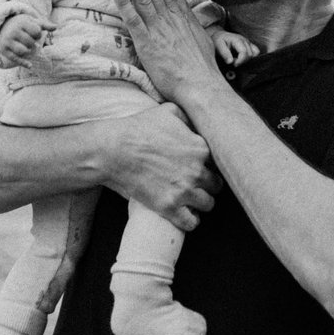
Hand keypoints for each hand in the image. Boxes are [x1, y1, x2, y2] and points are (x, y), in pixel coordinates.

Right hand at [0, 14, 45, 66]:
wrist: (3, 27)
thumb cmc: (23, 25)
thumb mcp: (32, 22)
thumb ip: (44, 25)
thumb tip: (56, 27)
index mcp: (21, 23)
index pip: (36, 32)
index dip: (38, 34)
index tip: (35, 33)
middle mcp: (13, 31)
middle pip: (30, 42)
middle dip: (33, 43)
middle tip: (31, 42)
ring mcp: (7, 41)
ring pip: (23, 51)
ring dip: (28, 52)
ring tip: (28, 49)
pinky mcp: (4, 50)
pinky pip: (15, 59)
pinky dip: (23, 63)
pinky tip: (30, 66)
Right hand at [99, 103, 221, 232]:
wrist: (114, 150)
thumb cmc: (138, 128)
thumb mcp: (167, 111)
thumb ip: (187, 116)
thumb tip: (195, 121)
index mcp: (200, 148)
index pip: (219, 162)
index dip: (210, 165)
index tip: (202, 167)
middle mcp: (197, 170)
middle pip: (216, 185)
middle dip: (208, 185)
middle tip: (197, 185)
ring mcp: (184, 190)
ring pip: (208, 204)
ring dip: (201, 203)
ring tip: (191, 201)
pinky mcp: (168, 207)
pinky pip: (191, 223)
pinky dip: (190, 221)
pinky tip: (184, 214)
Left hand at [115, 0, 222, 105]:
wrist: (201, 84)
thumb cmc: (202, 67)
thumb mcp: (201, 38)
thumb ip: (191, 24)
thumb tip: (188, 18)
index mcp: (182, 14)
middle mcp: (170, 16)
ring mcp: (158, 28)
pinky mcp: (147, 43)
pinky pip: (134, 19)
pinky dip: (125, 3)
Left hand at [210, 26, 258, 67]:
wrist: (219, 36)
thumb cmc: (218, 41)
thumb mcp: (218, 46)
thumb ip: (224, 54)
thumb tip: (231, 62)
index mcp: (237, 40)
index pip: (244, 52)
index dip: (240, 61)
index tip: (234, 65)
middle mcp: (245, 40)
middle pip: (250, 55)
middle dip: (242, 61)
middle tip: (233, 62)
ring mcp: (248, 42)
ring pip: (254, 54)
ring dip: (246, 60)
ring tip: (237, 60)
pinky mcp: (249, 45)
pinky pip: (256, 52)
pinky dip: (251, 57)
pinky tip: (242, 59)